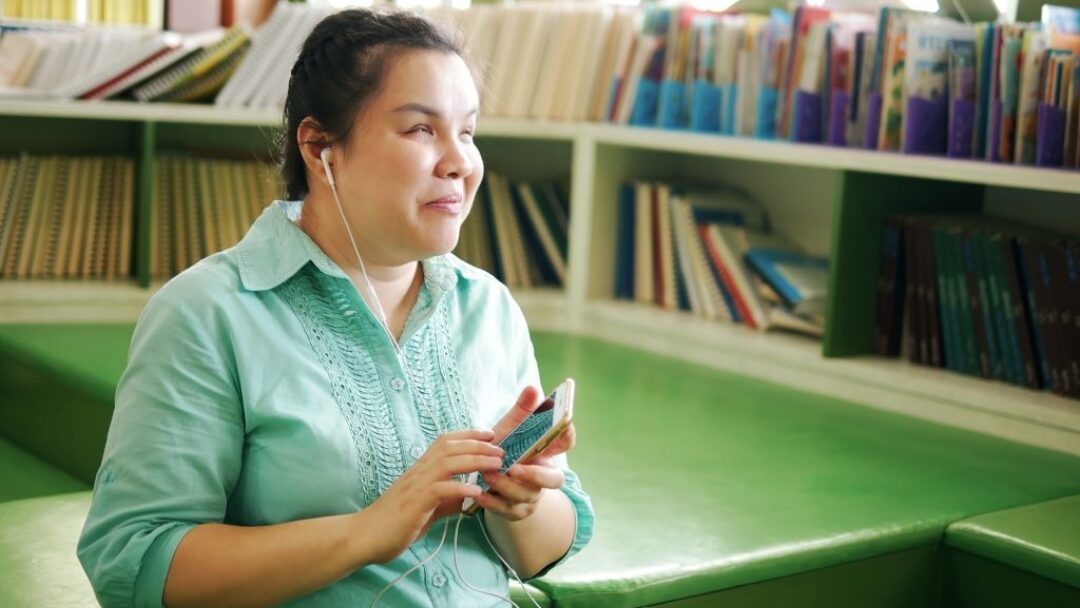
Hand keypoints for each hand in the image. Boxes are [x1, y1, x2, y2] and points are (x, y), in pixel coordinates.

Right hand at [361, 429, 503, 562]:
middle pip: (450, 448)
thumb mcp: (426, 509)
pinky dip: (459, 488)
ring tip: (495, 464)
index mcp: (421, 469)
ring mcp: (415, 486)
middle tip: (501, 449)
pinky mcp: (414, 504)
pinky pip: (439, 490)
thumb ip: (445, 502)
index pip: (445, 442)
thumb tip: (464, 500)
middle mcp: (418, 472)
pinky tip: (475, 492)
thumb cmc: (394, 523)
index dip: (469, 435)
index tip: (490, 435)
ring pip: (447, 463)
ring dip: (474, 461)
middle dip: (478, 445)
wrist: (365, 536)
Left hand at [478, 386, 577, 520]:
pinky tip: (480, 494)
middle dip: (536, 476)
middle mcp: (543, 476)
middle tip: (515, 468)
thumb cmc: (503, 452)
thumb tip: (532, 388)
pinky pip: (507, 510)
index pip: (565, 443)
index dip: (568, 434)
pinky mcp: (515, 511)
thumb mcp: (510, 431)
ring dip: (506, 486)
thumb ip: (521, 411)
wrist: (488, 483)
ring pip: (526, 495)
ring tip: (487, 475)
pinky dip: (493, 502)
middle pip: (554, 480)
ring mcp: (531, 496)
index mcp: (546, 453)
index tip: (564, 423)